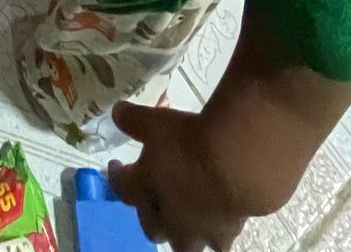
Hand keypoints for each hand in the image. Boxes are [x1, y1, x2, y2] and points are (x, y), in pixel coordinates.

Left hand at [108, 103, 249, 251]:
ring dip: (183, 235)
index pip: (121, 187)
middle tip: (152, 198)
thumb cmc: (188, 139)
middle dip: (149, 216)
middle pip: (151, 228)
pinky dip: (217, 232)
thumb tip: (117, 112)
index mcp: (143, 188)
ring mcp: (197, 231)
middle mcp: (167, 217)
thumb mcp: (155, 121)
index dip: (116, 175)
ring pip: (184, 247)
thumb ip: (133, 120)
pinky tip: (222, 218)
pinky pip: (219, 242)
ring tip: (188, 220)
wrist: (235, 164)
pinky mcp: (226, 233)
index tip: (115, 165)